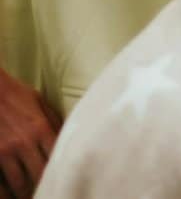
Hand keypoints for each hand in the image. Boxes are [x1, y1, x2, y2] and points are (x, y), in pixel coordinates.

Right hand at [0, 70, 59, 198]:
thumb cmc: (15, 95)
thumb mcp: (40, 103)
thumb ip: (54, 123)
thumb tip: (71, 138)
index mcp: (41, 129)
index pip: (58, 159)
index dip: (62, 174)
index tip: (65, 182)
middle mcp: (24, 142)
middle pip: (40, 175)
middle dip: (45, 188)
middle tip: (50, 193)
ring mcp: (4, 150)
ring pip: (19, 183)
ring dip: (25, 193)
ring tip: (30, 196)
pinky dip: (5, 192)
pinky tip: (10, 196)